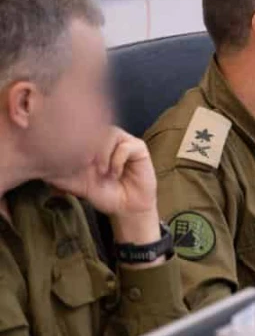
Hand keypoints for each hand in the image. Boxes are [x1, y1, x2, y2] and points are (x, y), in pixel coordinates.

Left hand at [46, 127, 159, 243]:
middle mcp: (107, 138)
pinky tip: (116, 174)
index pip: (79, 128)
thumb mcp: (71, 182)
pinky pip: (125, 146)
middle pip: (93, 127)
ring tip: (102, 172)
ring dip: (103, 155)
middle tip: (86, 165)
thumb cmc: (101, 193)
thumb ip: (54, 172)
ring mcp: (123, 141)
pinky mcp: (139, 148)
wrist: (124, 208)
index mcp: (91, 142)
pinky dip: (118, 161)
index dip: (73, 141)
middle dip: (87, 148)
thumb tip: (34, 164)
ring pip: (109, 133)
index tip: (73, 162)